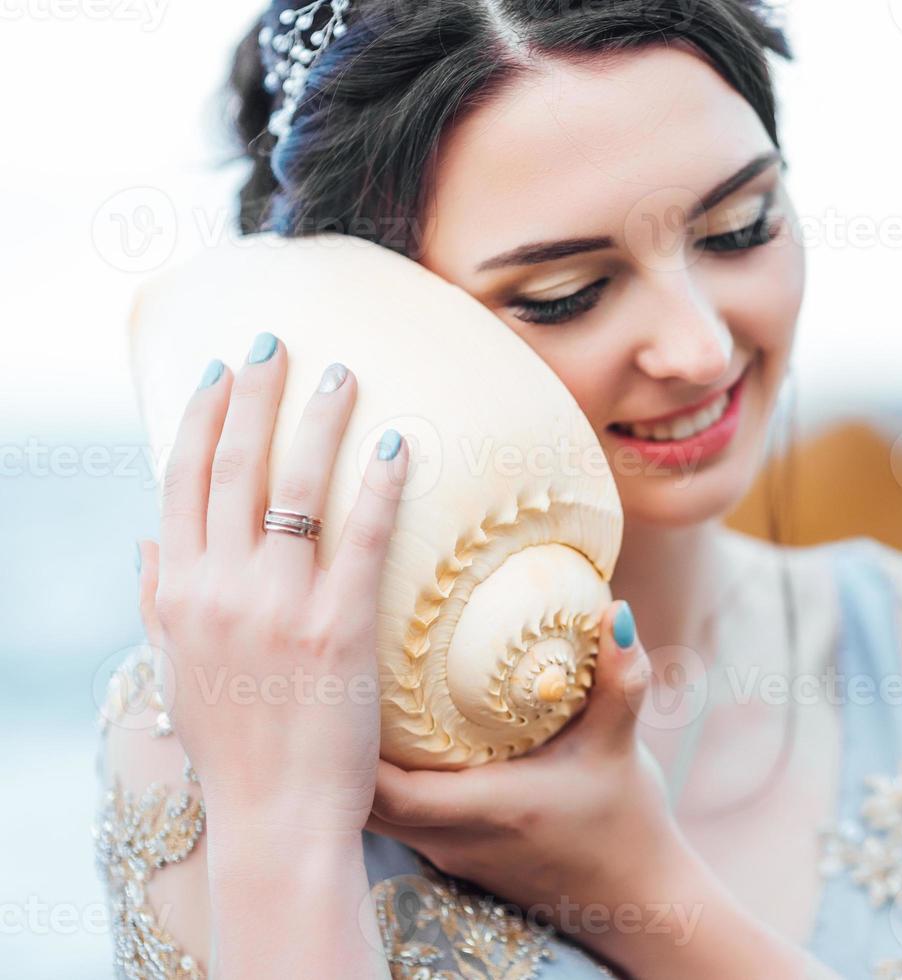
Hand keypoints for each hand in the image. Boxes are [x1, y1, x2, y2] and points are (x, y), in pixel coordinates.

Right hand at [138, 334, 407, 836]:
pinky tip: (399, 445)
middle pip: (237, 468)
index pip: (183, 483)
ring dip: (319, 422)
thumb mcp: (174, 670)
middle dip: (256, 395)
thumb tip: (145, 541)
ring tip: (343, 374)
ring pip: (297, 489)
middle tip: (280, 342)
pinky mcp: (341, 629)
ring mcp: (281, 607)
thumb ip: (157, 601)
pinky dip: (380, 485)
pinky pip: (364, 539)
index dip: (203, 420)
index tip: (222, 371)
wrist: (275, 817)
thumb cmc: (231, 744)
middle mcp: (220, 590)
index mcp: (177, 593)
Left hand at [368, 601, 832, 978]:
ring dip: (358, 767)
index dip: (355, 746)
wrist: (636, 898)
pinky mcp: (457, 856)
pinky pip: (399, 820)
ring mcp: (452, 852)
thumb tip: (612, 609)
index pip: (391, 790)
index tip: (343, 686)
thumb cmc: (627, 823)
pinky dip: (384, 784)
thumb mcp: (621, 742)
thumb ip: (621, 675)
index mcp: (489, 808)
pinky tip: (390, 742)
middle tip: (334, 681)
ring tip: (351, 704)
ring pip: (375, 814)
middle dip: (340, 748)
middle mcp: (457, 838)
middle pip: (364, 801)